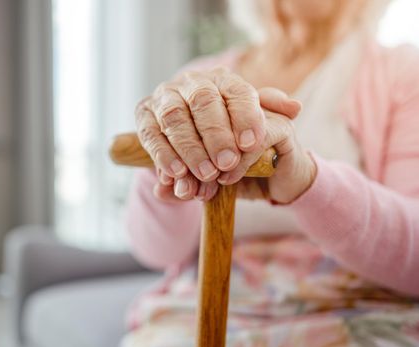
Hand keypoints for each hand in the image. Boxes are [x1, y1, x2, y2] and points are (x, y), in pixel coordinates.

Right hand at [135, 67, 313, 203]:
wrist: (187, 133)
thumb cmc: (223, 126)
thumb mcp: (246, 118)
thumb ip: (267, 111)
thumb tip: (295, 108)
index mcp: (221, 79)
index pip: (236, 90)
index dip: (245, 115)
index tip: (251, 144)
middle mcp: (191, 82)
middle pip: (203, 101)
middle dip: (216, 134)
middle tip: (227, 164)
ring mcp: (164, 96)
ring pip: (175, 117)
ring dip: (189, 148)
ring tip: (204, 174)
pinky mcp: (143, 115)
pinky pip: (150, 133)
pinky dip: (162, 154)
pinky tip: (175, 174)